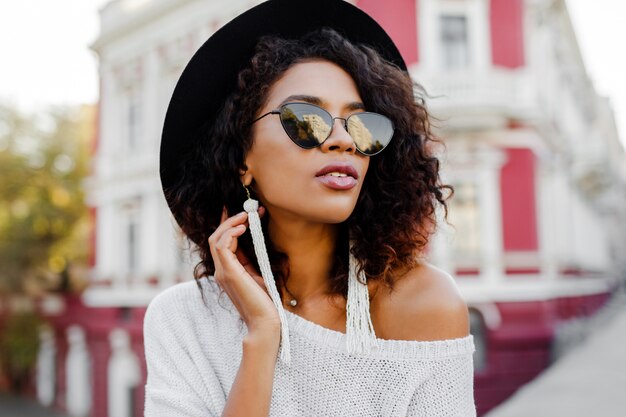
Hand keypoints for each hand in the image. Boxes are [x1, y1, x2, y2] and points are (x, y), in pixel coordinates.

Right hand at [209, 206, 280, 335]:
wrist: (265, 322)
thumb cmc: (264, 302)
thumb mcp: (257, 275)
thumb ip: (250, 260)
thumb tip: (253, 240)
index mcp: (227, 271)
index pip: (221, 243)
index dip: (229, 226)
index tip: (242, 213)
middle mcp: (221, 271)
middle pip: (216, 238)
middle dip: (229, 221)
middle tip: (247, 211)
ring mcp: (223, 272)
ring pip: (217, 240)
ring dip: (231, 224)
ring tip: (246, 216)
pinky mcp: (229, 273)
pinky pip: (222, 247)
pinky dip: (231, 234)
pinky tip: (243, 228)